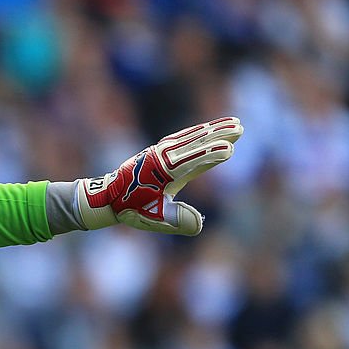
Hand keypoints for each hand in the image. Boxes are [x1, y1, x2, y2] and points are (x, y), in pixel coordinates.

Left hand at [77, 117, 243, 234]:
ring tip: (233, 123)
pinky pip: (182, 137)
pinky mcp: (158, 150)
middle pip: (194, 143)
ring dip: (211, 129)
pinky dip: (197, 132)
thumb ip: (177, 220)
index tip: (229, 149)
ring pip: (189, 137)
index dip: (210, 155)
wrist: (108, 196)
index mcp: (162, 173)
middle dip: (217, 134)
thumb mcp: (154, 218)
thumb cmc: (132, 208)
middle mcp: (161, 158)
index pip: (191, 162)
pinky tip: (209, 129)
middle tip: (240, 127)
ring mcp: (159, 152)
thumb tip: (200, 226)